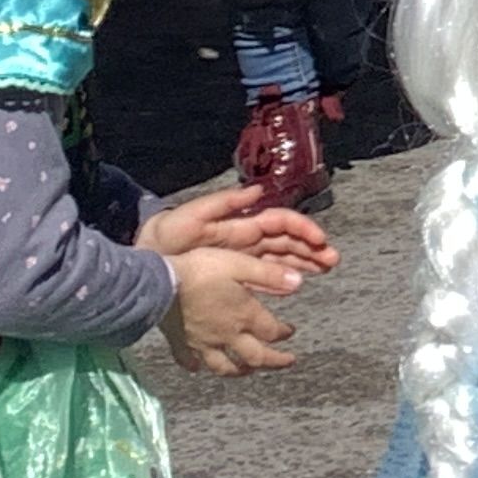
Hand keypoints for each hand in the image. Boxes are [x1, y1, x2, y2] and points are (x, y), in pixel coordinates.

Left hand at [142, 178, 340, 274]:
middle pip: (288, 242)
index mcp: (242, 224)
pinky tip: (296, 287)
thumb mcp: (192, 215)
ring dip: (305, 262)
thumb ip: (225, 202)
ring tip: (325, 270)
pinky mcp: (234, 277)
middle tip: (333, 261)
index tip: (320, 240)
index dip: (303, 229)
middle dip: (312, 248)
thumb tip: (257, 190)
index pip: (281, 223)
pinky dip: (284, 280)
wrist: (144, 260)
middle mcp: (248, 240)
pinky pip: (265, 278)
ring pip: (283, 259)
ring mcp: (243, 259)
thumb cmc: (166, 235)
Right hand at [158, 241, 309, 374]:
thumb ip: (271, 274)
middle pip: (255, 357)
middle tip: (286, 362)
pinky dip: (196, 366)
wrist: (160, 283)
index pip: (271, 332)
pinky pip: (189, 361)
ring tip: (248, 371)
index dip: (284, 334)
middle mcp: (226, 335)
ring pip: (224, 366)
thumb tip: (299, 283)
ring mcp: (202, 343)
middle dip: (273, 362)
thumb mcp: (241, 264)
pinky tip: (197, 368)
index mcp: (244, 316)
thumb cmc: (203, 269)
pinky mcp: (181, 343)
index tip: (291, 332)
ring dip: (240, 371)